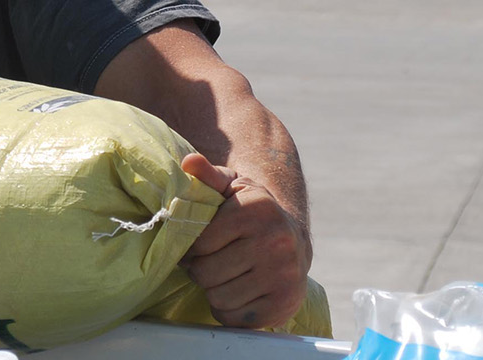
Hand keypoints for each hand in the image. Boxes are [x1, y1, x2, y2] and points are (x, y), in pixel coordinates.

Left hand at [180, 152, 311, 328]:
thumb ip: (208, 175)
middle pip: (206, 273)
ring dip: (213, 290)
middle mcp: (276, 242)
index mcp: (258, 209)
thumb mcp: (232, 187)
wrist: (294, 240)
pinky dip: (227, 309)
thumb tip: (188, 163)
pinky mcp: (284, 305)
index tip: (197, 245)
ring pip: (218, 298)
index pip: (200, 242)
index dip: (191, 247)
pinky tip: (237, 291)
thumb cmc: (252, 211)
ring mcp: (283, 276)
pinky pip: (234, 319)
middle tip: (207, 262)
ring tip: (223, 275)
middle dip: (200, 269)